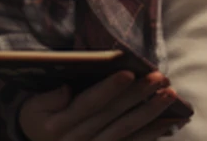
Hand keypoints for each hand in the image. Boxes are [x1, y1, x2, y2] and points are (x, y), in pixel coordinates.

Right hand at [18, 71, 186, 140]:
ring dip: (150, 113)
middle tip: (159, 77)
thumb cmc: (40, 117)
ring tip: (170, 94)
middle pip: (111, 116)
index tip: (128, 72)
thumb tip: (66, 89)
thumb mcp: (34, 107)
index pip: (87, 104)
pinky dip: (153, 134)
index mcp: (57, 126)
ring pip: (125, 132)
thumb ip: (50, 98)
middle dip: (137, 95)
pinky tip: (171, 120)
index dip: (108, 89)